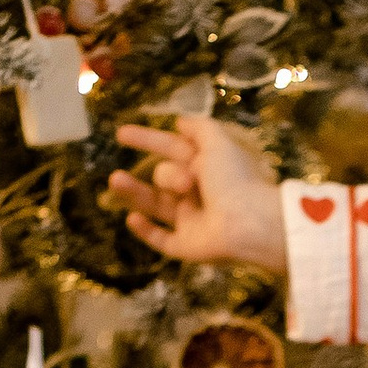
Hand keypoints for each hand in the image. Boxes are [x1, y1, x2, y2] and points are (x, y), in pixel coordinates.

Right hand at [103, 111, 287, 268]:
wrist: (251, 224)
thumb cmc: (235, 180)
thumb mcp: (218, 142)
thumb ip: (199, 127)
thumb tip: (180, 121)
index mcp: (205, 167)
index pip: (170, 148)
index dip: (146, 139)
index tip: (120, 133)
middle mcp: (196, 192)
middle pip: (163, 175)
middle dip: (167, 174)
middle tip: (187, 184)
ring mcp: (190, 220)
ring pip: (155, 204)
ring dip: (133, 193)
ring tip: (116, 180)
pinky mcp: (186, 246)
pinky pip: (160, 239)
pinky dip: (145, 230)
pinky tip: (131, 218)